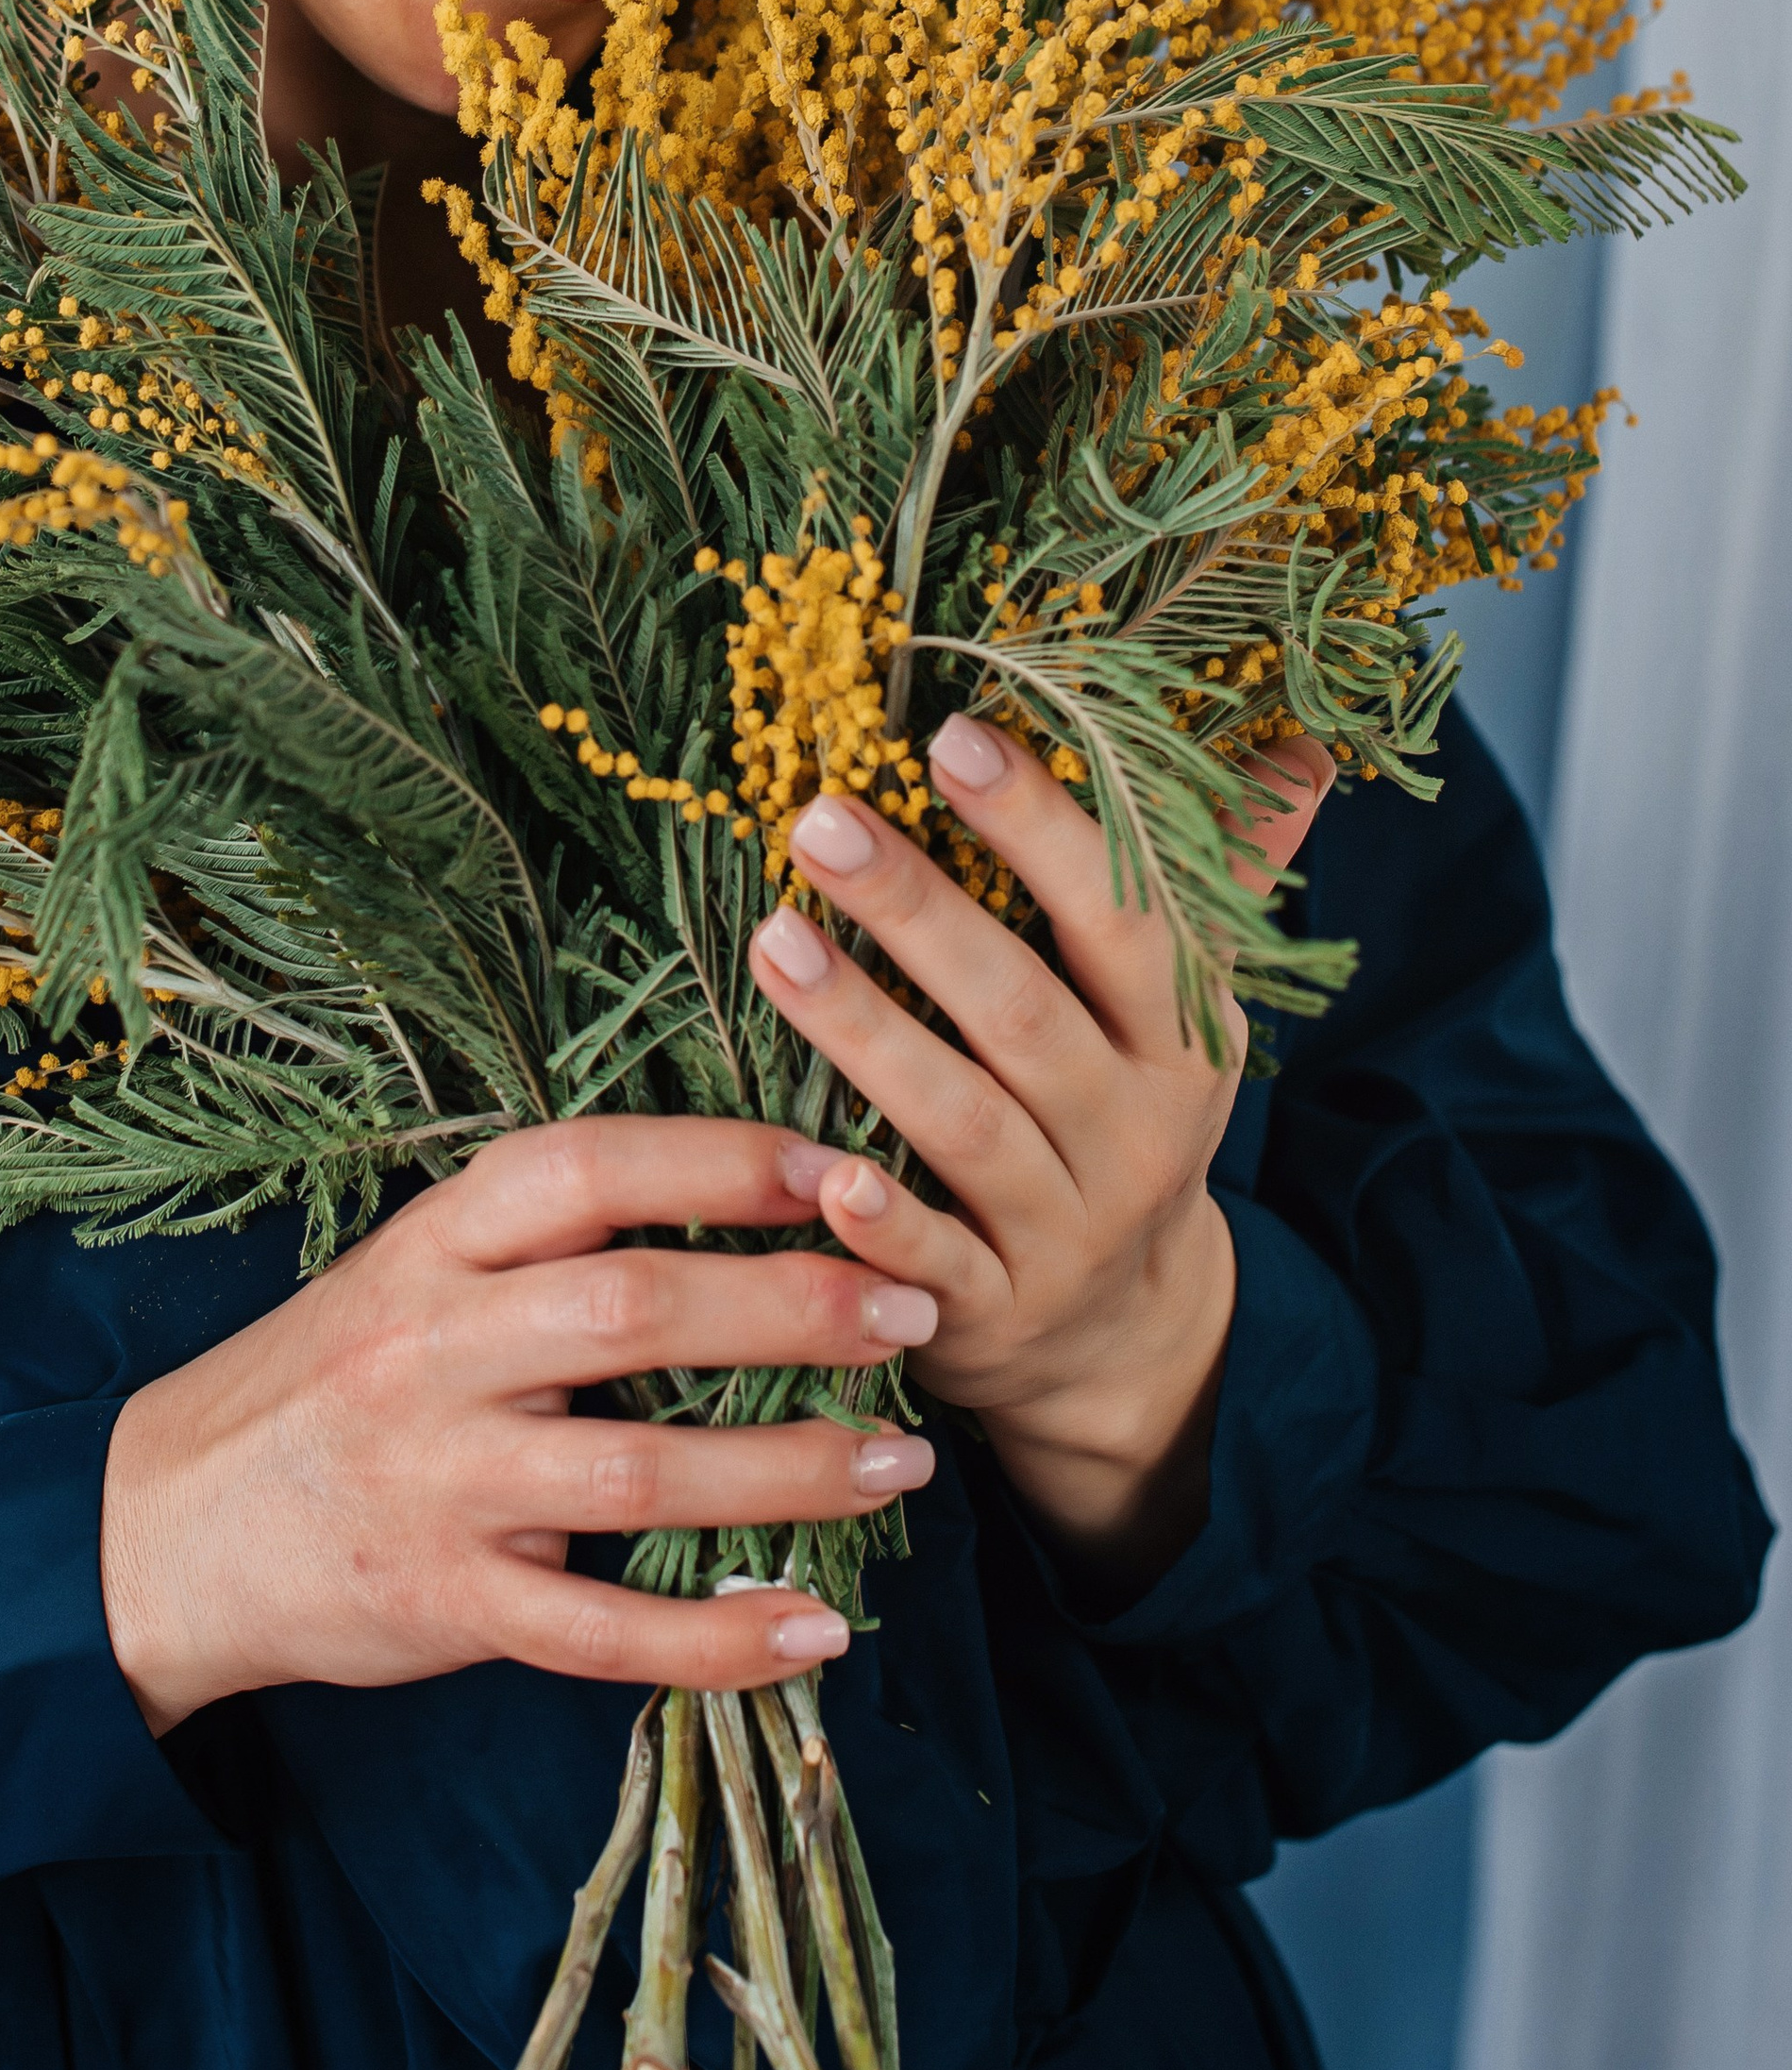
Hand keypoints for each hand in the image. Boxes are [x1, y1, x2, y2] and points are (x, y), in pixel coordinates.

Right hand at [100, 1115, 940, 1732]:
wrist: (167, 1527)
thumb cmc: (331, 1377)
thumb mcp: (412, 1268)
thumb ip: (544, 1237)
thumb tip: (744, 1190)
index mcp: (434, 1243)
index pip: (589, 1170)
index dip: (723, 1161)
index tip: (843, 1168)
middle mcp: (435, 1350)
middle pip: (637, 1310)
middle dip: (795, 1307)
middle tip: (916, 1310)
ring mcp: (441, 1482)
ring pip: (642, 1476)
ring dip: (792, 1471)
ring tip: (905, 1465)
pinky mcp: (447, 1604)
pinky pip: (603, 1635)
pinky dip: (718, 1639)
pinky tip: (816, 1628)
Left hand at [747, 722, 1334, 1589]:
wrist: (1134, 1335)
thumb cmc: (1134, 1113)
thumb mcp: (1191, 1004)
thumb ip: (1225, 869)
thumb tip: (1297, 734)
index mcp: (1186, 1038)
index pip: (1123, 918)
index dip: (1042, 828)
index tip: (950, 735)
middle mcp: (1135, 1133)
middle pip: (1023, 1011)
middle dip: (921, 911)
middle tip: (820, 816)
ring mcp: (1063, 1229)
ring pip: (963, 1124)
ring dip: (864, 1032)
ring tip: (772, 938)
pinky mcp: (991, 1313)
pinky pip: (936, 1266)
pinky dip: (884, 1226)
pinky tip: (822, 1175)